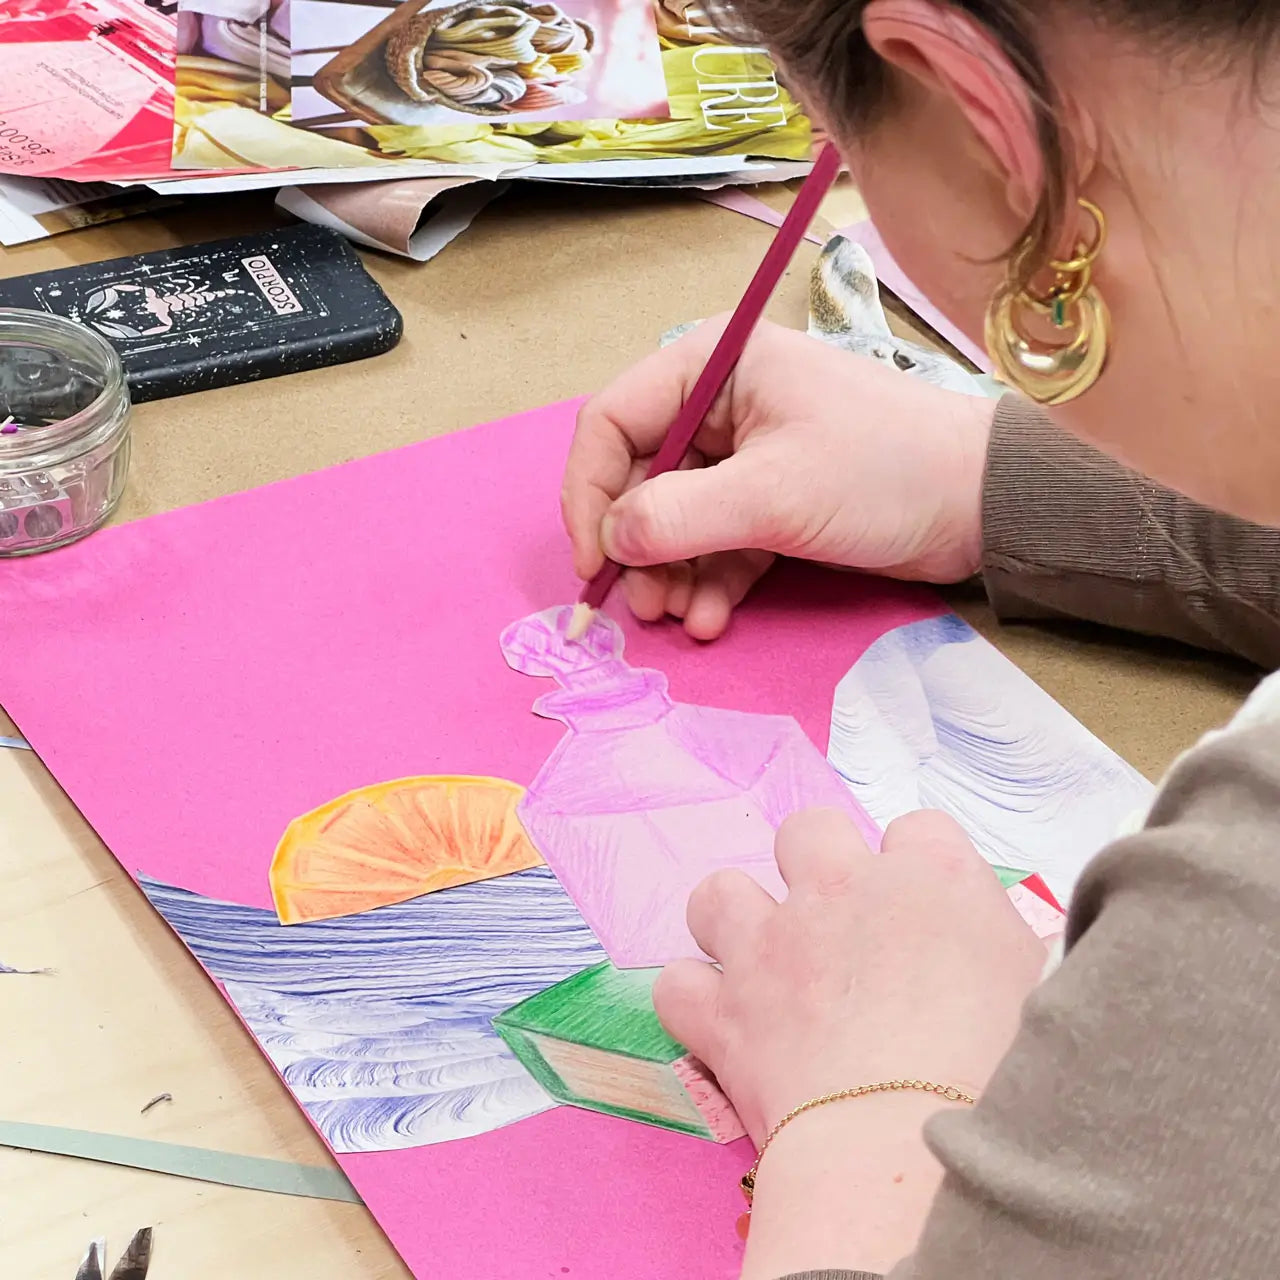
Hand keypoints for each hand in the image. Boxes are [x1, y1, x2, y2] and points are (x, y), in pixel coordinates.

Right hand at [562, 320, 995, 638]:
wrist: (984, 506)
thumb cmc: (883, 471)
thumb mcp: (773, 494)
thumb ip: (680, 517)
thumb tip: (610, 543)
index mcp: (714, 366)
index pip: (613, 422)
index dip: (590, 493)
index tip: (593, 560)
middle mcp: (721, 404)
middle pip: (641, 477)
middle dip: (638, 545)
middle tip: (644, 606)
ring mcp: (747, 455)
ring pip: (678, 517)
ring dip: (672, 572)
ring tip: (682, 619)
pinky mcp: (773, 500)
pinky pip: (719, 541)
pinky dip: (711, 580)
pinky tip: (713, 619)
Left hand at [654, 808, 1045, 1275]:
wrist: (910, 1144)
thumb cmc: (1001, 1074)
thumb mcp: (1038, 993)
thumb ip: (1004, 947)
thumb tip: (999, 948)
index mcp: (931, 877)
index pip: (919, 829)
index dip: (917, 869)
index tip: (922, 916)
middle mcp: (841, 889)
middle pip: (809, 830)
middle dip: (815, 866)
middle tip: (835, 927)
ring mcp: (771, 943)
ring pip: (719, 892)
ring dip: (735, 923)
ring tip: (759, 964)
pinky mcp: (724, 1007)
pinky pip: (678, 983)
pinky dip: (695, 1004)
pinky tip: (721, 1027)